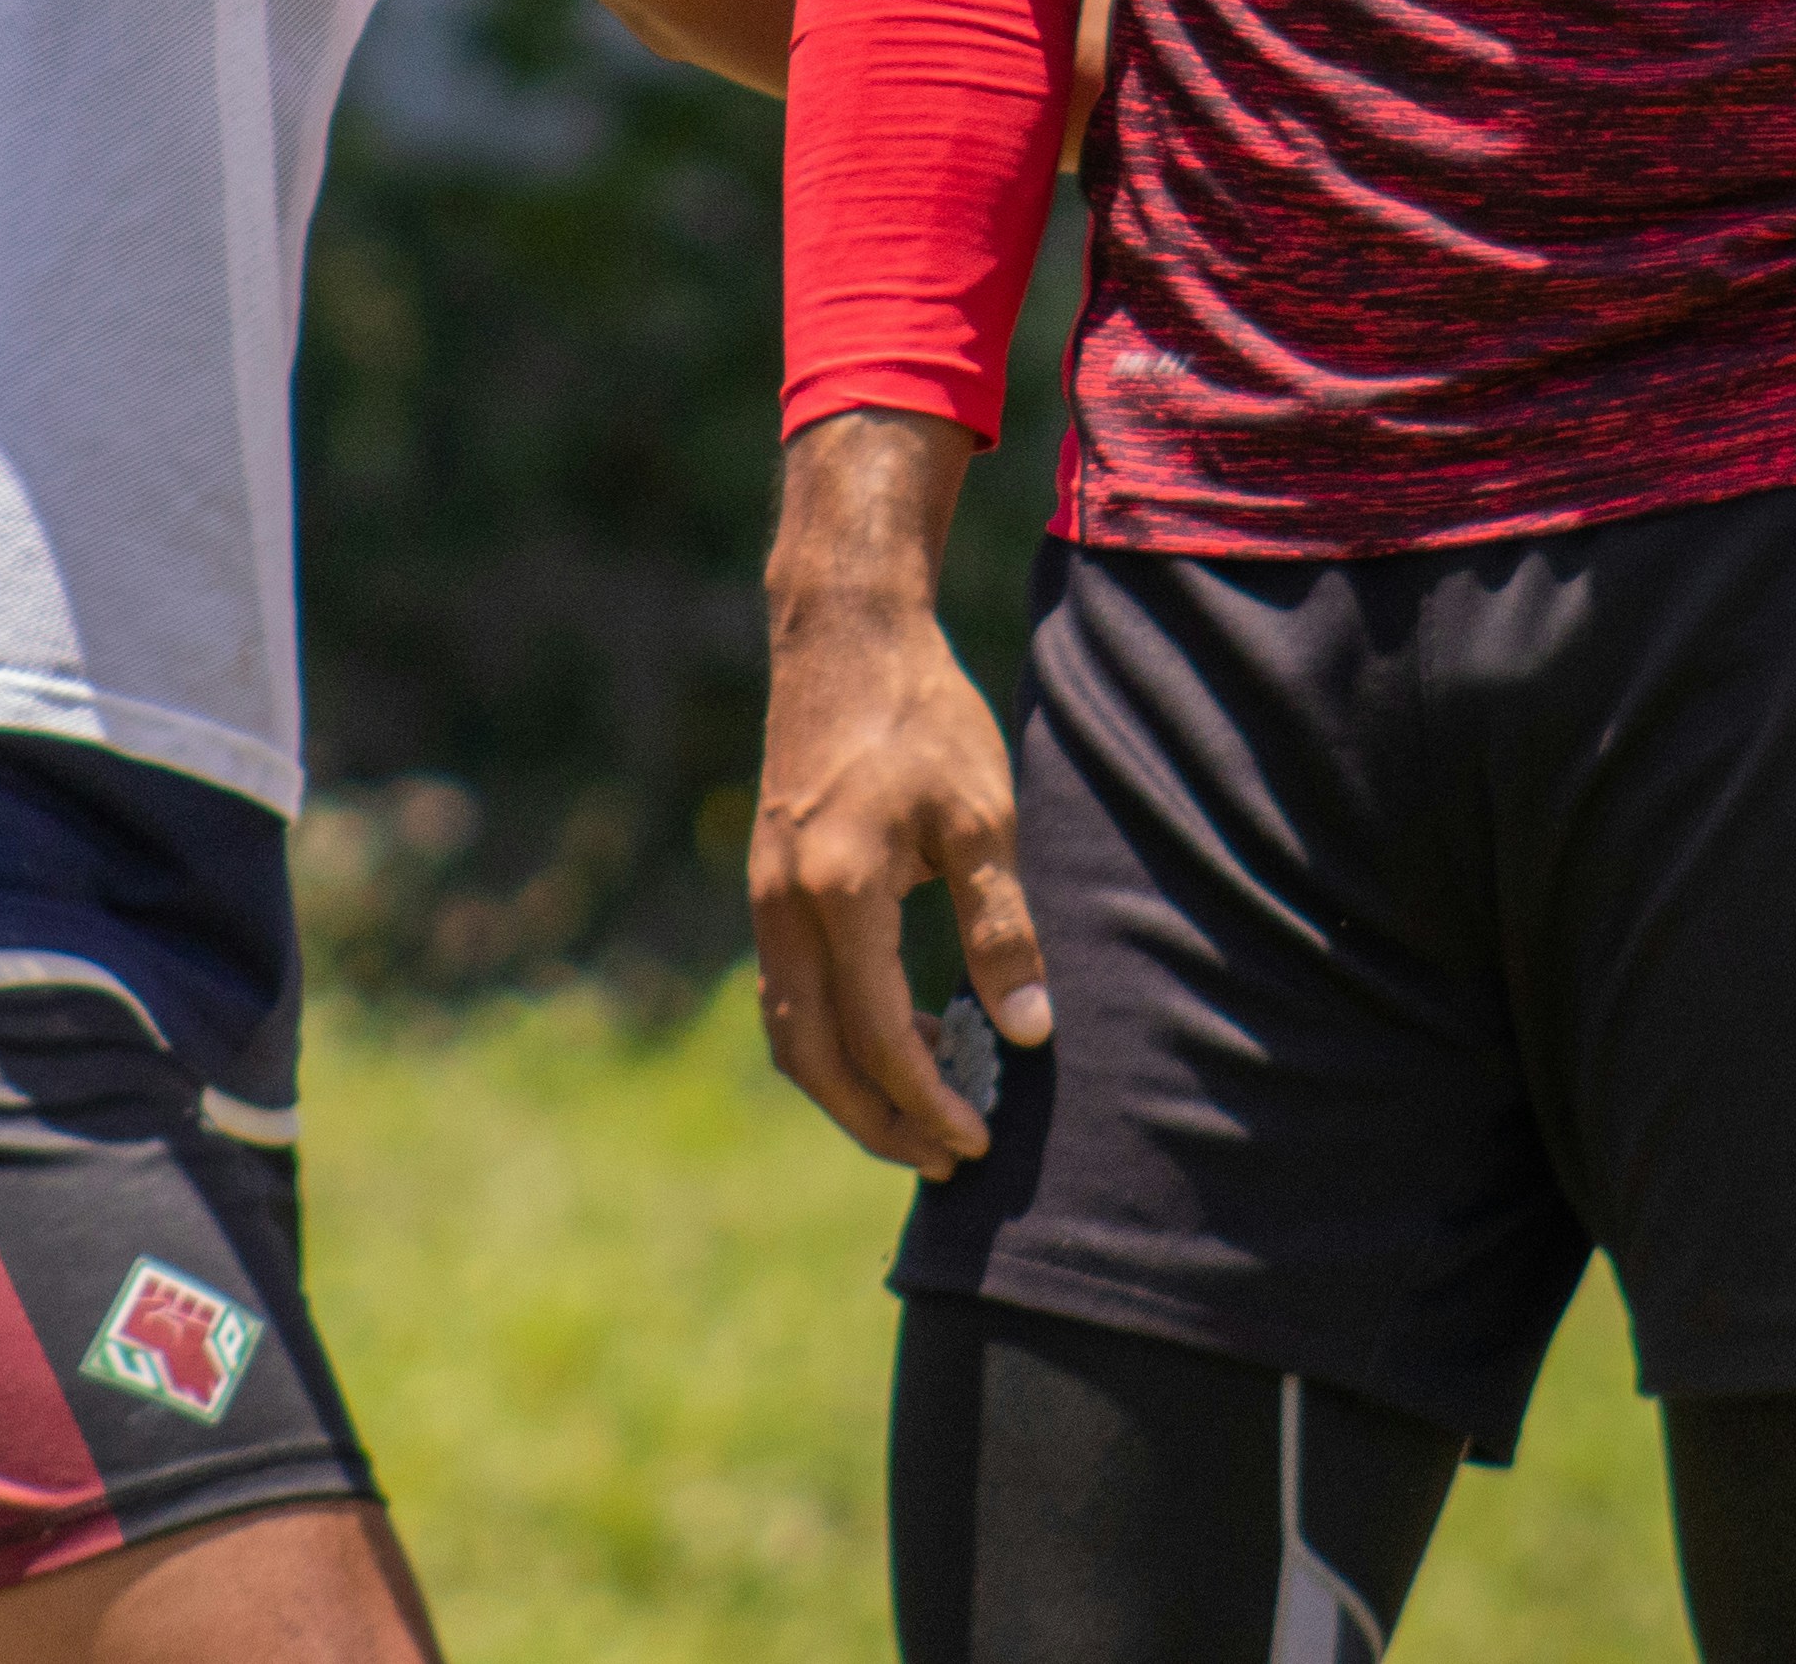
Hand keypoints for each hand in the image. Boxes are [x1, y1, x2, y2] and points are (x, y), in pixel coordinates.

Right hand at [750, 412, 1041, 1178]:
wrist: (844, 635)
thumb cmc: (924, 717)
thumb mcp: (982, 817)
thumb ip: (1002, 928)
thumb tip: (1030, 1033)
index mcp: (838, 895)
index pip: (878, 1038)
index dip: (925, 1102)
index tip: (976, 1141)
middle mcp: (783, 907)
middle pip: (815, 1059)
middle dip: (878, 1122)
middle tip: (945, 1160)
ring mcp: (765, 896)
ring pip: (791, 1032)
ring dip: (849, 1087)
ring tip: (923, 1111)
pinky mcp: (768, 883)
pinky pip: (788, 992)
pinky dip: (833, 1037)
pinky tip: (898, 1030)